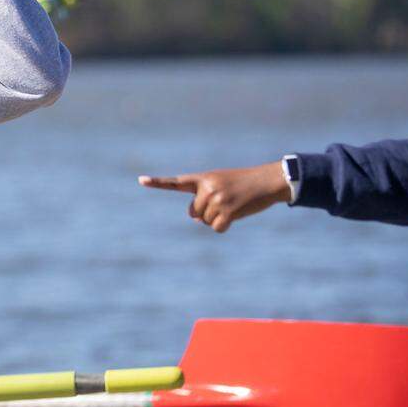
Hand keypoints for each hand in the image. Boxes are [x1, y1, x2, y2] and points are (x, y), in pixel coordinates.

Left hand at [138, 162, 291, 232]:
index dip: (157, 183)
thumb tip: (194, 218)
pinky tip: (236, 214)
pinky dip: (225, 226)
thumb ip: (202, 198)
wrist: (267, 180)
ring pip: (205, 222)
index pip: (175, 182)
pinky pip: (217, 228)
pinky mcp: (228, 211)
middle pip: (193, 213)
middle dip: (206, 212)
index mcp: (202, 178)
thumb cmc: (242, 183)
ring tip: (233, 204)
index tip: (140, 180)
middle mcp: (206, 187)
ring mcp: (217, 199)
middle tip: (225, 201)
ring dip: (219, 218)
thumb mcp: (220, 184)